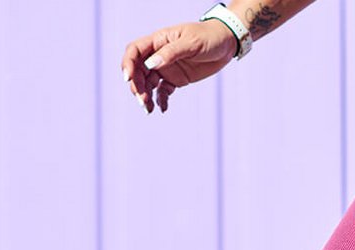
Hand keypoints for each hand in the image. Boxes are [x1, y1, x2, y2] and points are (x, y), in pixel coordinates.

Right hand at [120, 20, 238, 113]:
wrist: (226, 44)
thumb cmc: (209, 36)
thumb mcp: (191, 42)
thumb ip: (171, 53)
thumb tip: (151, 64)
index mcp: (158, 41)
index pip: (134, 51)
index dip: (128, 64)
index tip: (128, 78)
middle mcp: (158, 55)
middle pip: (138, 71)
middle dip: (137, 86)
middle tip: (142, 100)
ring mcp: (166, 68)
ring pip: (148, 84)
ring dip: (145, 96)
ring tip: (148, 109)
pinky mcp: (175, 79)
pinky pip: (162, 92)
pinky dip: (160, 100)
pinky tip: (162, 109)